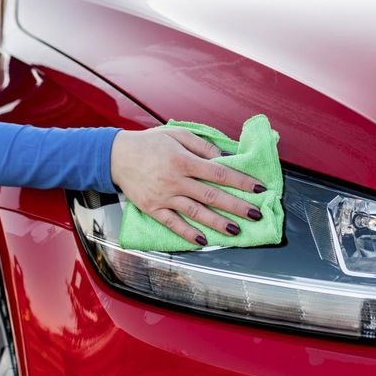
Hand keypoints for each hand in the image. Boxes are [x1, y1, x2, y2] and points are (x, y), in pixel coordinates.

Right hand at [109, 127, 266, 246]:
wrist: (116, 156)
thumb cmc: (150, 143)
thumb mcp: (177, 134)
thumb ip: (202, 146)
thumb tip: (225, 158)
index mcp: (183, 160)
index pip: (219, 172)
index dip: (240, 181)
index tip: (259, 188)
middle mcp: (175, 180)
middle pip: (211, 196)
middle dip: (236, 206)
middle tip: (256, 215)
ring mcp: (164, 196)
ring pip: (195, 212)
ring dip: (217, 223)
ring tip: (236, 231)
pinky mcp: (152, 208)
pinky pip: (172, 223)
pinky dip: (187, 233)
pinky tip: (202, 240)